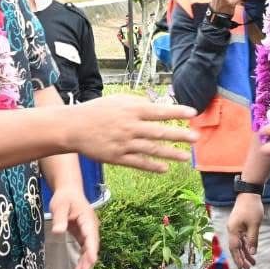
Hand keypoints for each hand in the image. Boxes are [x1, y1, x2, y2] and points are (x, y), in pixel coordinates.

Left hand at [47, 186, 99, 268]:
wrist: (69, 191)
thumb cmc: (64, 197)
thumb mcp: (60, 206)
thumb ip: (60, 218)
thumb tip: (58, 231)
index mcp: (87, 219)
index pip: (91, 236)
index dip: (92, 249)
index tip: (92, 260)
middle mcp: (91, 226)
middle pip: (92, 245)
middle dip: (88, 260)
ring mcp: (88, 231)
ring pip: (89, 248)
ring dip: (86, 262)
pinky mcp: (83, 234)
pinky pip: (85, 248)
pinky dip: (83, 258)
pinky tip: (79, 268)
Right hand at [69, 95, 196, 172]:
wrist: (73, 127)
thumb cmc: (97, 111)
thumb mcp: (117, 100)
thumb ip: (138, 103)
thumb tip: (156, 106)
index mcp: (131, 110)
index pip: (159, 111)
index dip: (177, 112)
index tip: (193, 113)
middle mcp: (130, 127)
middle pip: (159, 132)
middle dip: (179, 135)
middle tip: (196, 138)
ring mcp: (124, 143)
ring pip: (152, 150)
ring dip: (170, 154)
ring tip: (186, 157)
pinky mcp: (117, 157)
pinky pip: (138, 163)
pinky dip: (152, 166)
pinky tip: (165, 168)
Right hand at [226, 194, 262, 268]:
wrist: (249, 193)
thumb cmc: (252, 208)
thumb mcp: (254, 225)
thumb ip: (252, 239)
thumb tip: (252, 253)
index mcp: (233, 230)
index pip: (234, 248)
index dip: (238, 259)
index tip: (242, 268)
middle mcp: (232, 230)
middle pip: (235, 248)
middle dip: (241, 258)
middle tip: (247, 268)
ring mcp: (235, 228)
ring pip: (239, 244)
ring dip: (245, 253)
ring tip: (252, 262)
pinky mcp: (239, 225)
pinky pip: (241, 238)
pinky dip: (246, 245)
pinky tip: (251, 251)